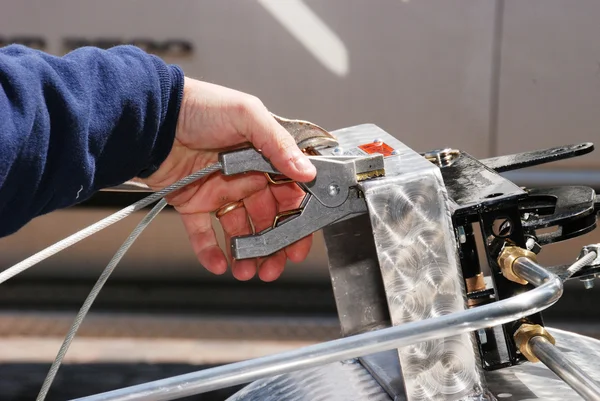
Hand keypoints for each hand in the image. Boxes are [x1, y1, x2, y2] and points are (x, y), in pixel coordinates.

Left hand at [142, 78, 316, 280]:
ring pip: (241, 230)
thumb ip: (278, 144)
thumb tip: (307, 170)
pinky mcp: (193, 202)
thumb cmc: (200, 106)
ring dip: (247, 253)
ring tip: (249, 271)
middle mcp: (246, 176)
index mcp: (264, 157)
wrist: (152, 115)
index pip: (289, 194)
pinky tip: (219, 264)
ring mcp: (220, 191)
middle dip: (274, 245)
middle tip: (275, 267)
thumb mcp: (246, 115)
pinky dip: (210, 251)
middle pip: (268, 218)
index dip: (297, 221)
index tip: (299, 243)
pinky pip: (204, 232)